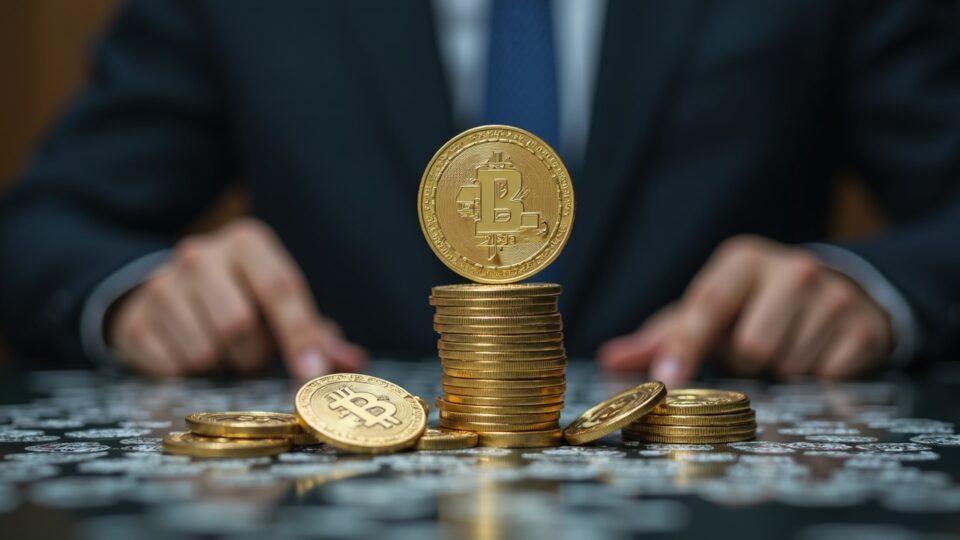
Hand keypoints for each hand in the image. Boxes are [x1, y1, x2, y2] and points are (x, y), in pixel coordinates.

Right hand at [108, 218, 366, 377]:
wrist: (165, 295)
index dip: (299, 335)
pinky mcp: (134, 320)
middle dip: (253, 355)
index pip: (280, 288)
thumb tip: (353, 362)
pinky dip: (190, 376)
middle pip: (238, 324)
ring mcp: (161, 285)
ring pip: (205, 351)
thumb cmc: (242, 301)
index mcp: (247, 243)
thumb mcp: (280, 306)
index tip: (310, 373)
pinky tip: (192, 358)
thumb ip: (318, 334)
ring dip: (222, 368)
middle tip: (253, 357)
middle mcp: (201, 254)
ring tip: (223, 354)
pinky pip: (172, 368)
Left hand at [598, 235, 892, 382]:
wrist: (838, 292)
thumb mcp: (709, 312)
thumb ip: (660, 337)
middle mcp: (791, 269)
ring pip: (789, 365)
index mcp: (742, 261)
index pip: (707, 305)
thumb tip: (610, 358)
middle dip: (747, 361)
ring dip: (781, 371)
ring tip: (785, 348)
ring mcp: (833, 295)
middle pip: (751, 346)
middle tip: (754, 349)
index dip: (686, 345)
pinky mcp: (865, 325)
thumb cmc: (754, 307)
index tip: (669, 378)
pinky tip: (817, 355)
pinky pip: (827, 375)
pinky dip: (817, 378)